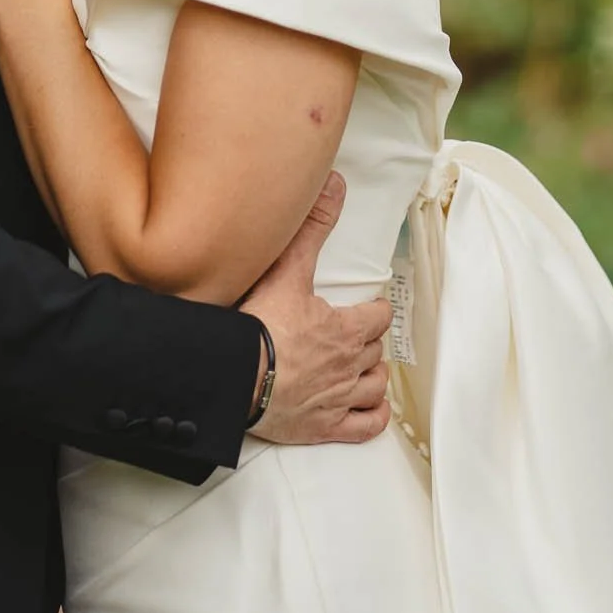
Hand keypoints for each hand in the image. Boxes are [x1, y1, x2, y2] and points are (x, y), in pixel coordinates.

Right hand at [241, 173, 392, 445]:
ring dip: (372, 375)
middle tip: (354, 334)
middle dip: (368, 342)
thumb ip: (313, 226)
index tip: (368, 308)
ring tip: (361, 367)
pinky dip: (373, 416)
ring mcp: (339, 400)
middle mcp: (350, 365)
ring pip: (375, 386)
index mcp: (345, 329)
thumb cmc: (260, 325)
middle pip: (374, 351)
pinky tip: (370, 408)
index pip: (378, 317)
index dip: (374, 310)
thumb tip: (336, 184)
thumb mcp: (287, 269)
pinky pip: (365, 427)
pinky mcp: (325, 428)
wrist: (234, 377)